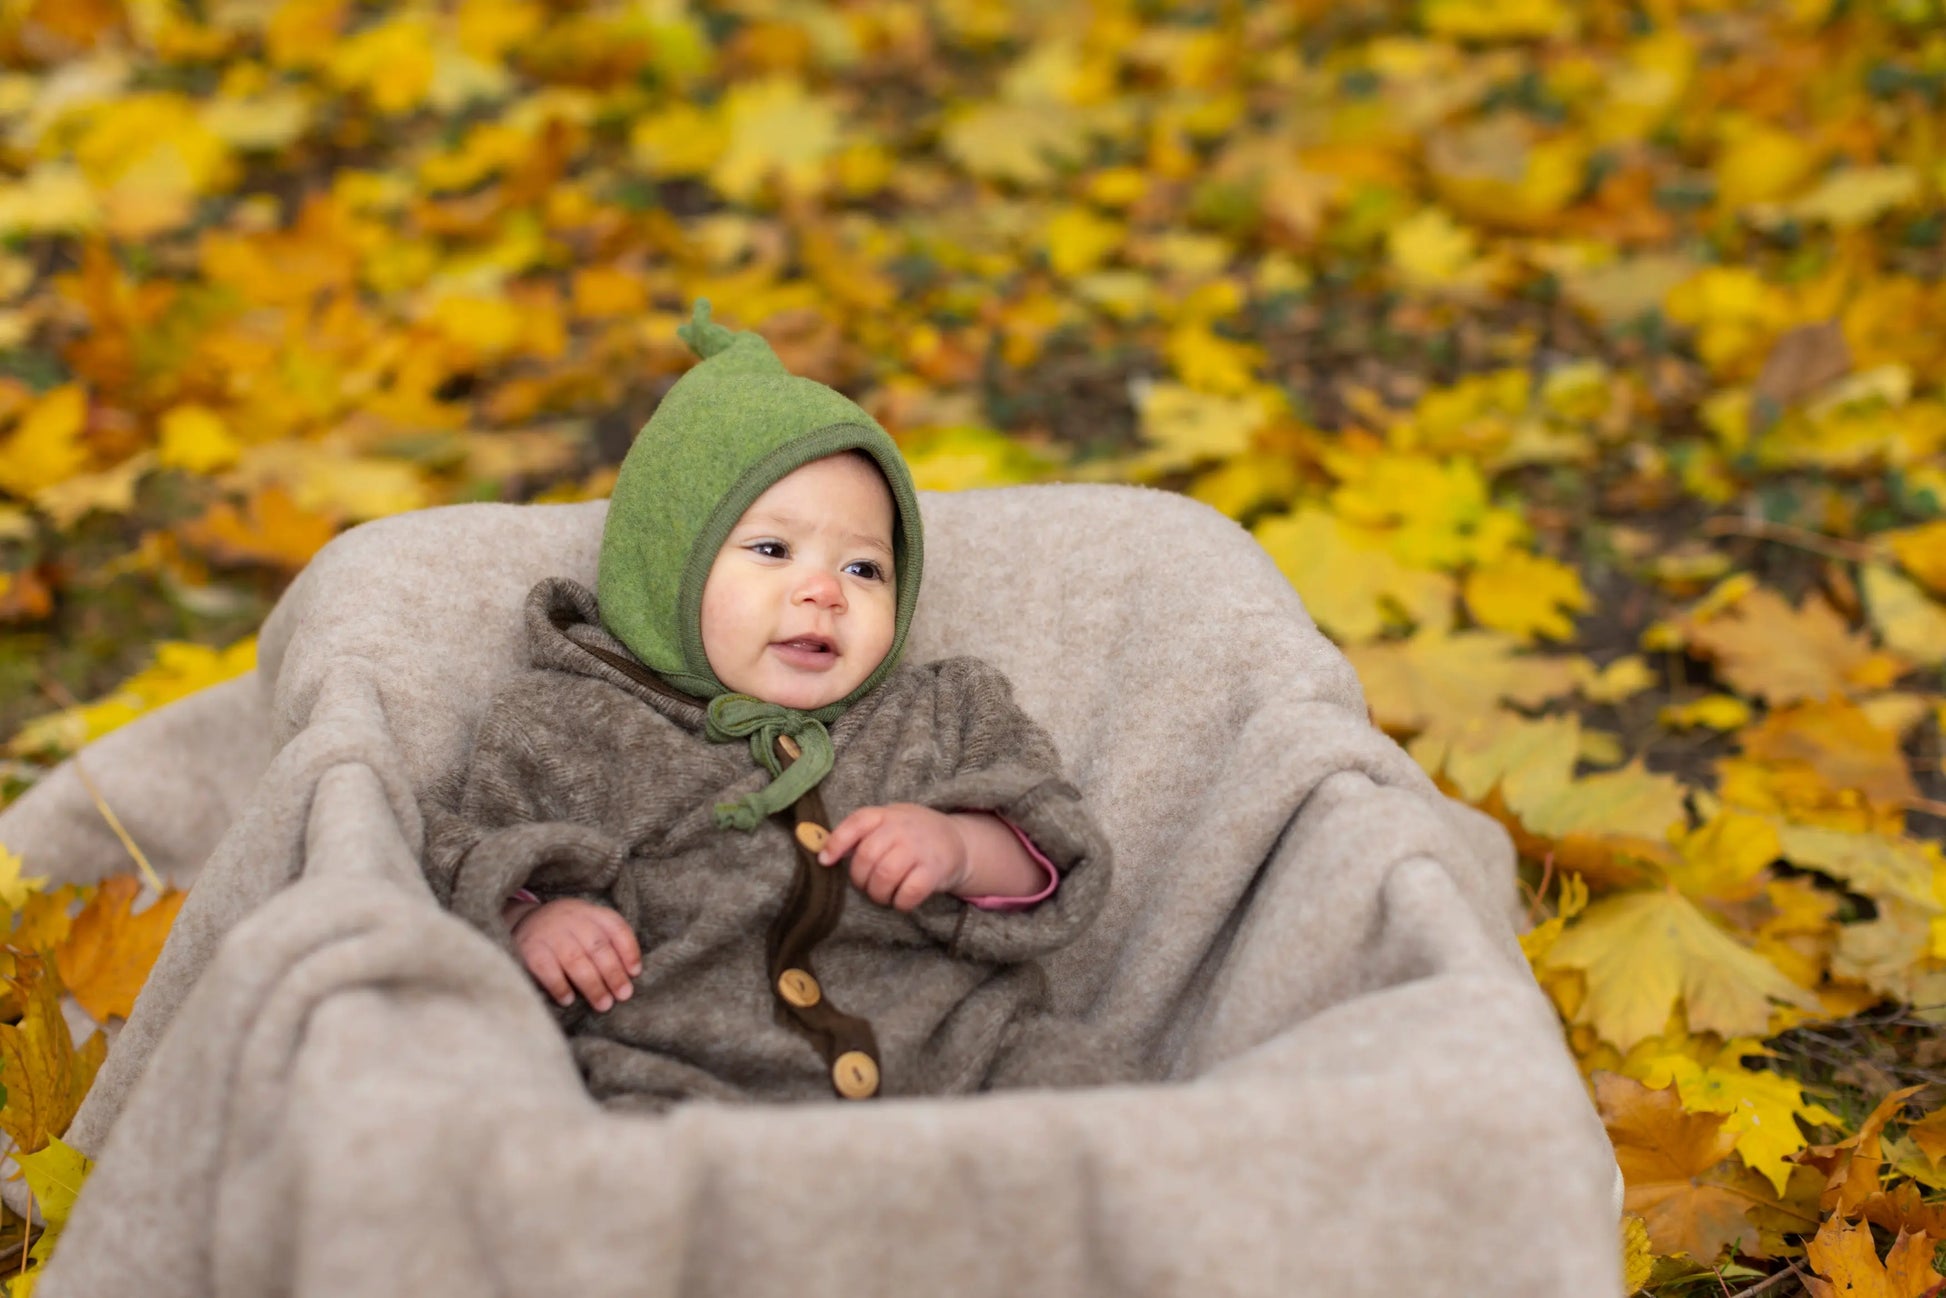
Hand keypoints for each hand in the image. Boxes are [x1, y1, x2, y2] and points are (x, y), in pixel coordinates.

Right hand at [509, 898, 641, 1010]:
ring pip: (576, 960)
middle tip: (623, 996)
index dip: (629, 951)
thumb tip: (630, 975)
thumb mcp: (588, 927)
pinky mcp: (530, 949)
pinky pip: (547, 969)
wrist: (522, 922)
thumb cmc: (566, 932)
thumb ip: (608, 944)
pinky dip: (559, 986)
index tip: (635, 973)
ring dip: (592, 985)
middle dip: (613, 974)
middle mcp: (572, 920)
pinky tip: (568, 1000)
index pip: (616, 927)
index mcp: (591, 913)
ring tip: (603, 1004)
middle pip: (598, 947)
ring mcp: (550, 934)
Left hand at [819, 803, 970, 911]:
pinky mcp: (934, 871)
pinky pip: (908, 893)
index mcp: (886, 815)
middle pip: (866, 856)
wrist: (957, 841)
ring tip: (882, 895)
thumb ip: (861, 834)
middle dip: (860, 879)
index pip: (856, 823)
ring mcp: (919, 849)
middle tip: (866, 886)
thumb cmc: (912, 836)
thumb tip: (824, 855)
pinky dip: (900, 903)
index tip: (825, 862)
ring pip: (884, 876)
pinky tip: (902, 900)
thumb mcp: (889, 823)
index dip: (836, 843)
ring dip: (878, 894)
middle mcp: (902, 828)